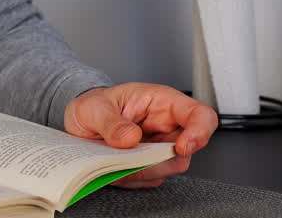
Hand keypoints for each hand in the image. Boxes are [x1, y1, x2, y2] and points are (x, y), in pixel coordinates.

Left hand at [64, 82, 217, 188]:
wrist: (81, 122)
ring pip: (168, 169)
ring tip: (115, 157)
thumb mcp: (93, 108)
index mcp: (161, 102)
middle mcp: (166, 126)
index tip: (182, 147)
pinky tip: (114, 165)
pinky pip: (149, 179)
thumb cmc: (94, 106)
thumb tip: (131, 137)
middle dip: (158, 160)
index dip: (199, 133)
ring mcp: (159, 148)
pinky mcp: (149, 166)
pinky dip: (131, 177)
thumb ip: (111, 122)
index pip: (200, 115)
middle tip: (129, 156)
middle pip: (185, 152)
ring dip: (141, 170)